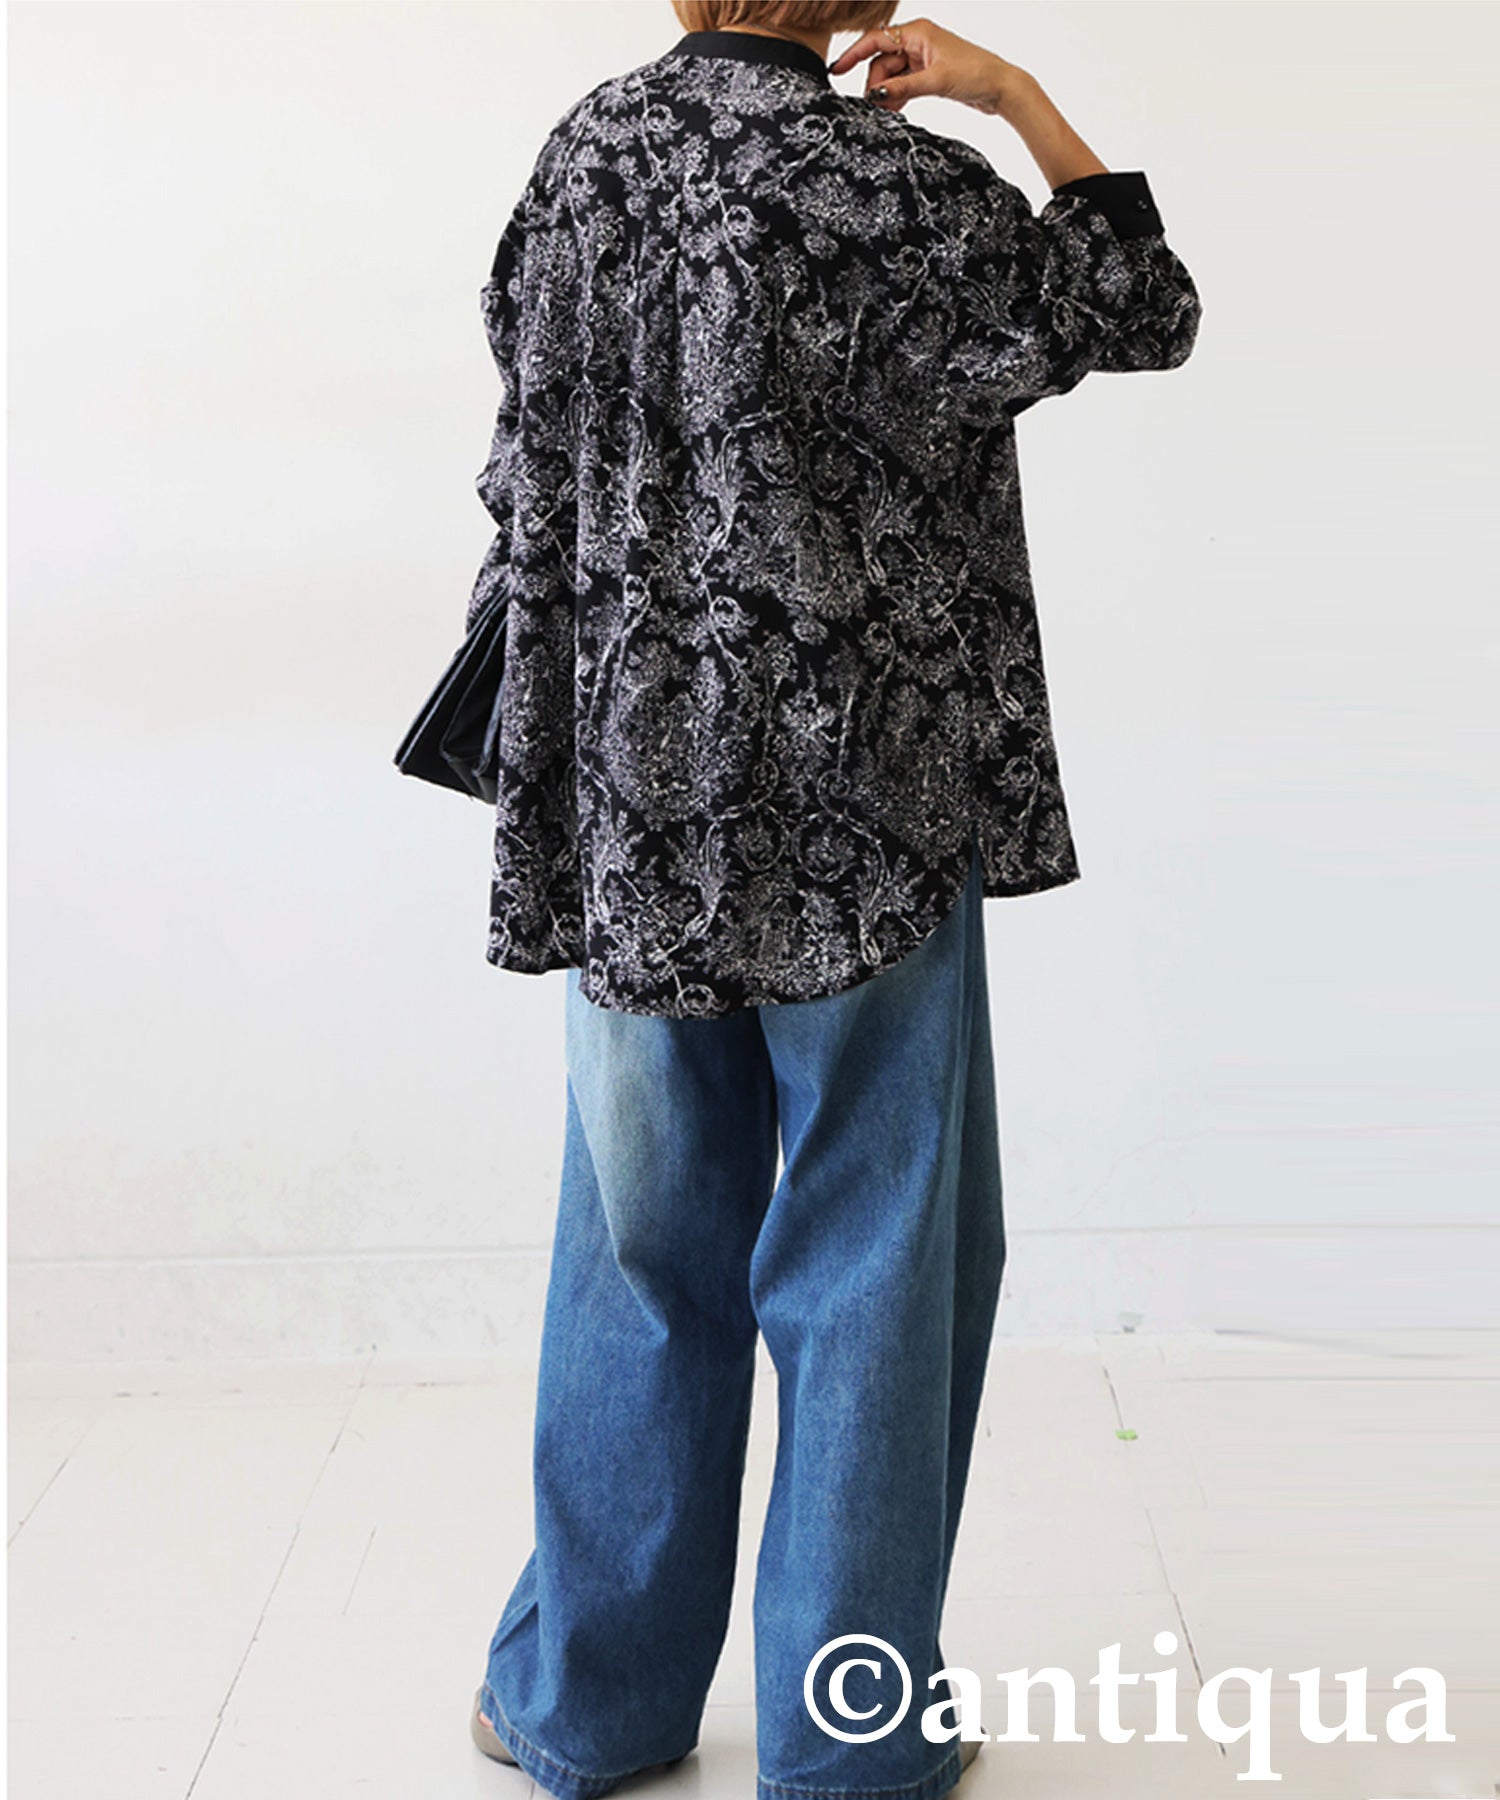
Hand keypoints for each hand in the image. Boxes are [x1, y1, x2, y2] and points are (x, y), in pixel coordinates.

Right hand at [827, 16, 1030, 117]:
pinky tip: (896, 112)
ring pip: (891, 75)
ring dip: (887, 94)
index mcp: (918, 32)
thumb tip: (874, 95)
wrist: (1000, 87)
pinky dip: (897, 97)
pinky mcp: (928, 73)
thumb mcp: (935, 81)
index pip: (876, 39)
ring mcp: (923, 58)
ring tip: (887, 114)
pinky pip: (903, 84)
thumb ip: (902, 88)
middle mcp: (918, 41)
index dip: (854, 55)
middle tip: (873, 108)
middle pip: (882, 61)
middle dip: (875, 84)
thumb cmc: (975, 74)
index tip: (837, 71)